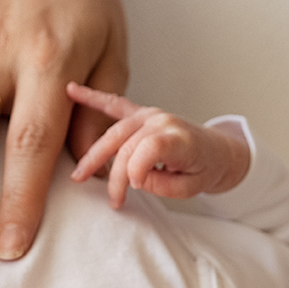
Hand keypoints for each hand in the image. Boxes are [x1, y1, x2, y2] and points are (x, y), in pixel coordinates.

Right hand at [67, 84, 249, 207]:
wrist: (217, 151)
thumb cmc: (204, 169)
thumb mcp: (190, 188)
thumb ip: (161, 184)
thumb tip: (132, 177)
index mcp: (180, 139)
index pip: (149, 148)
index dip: (136, 170)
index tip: (134, 188)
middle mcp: (162, 122)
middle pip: (126, 143)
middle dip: (112, 172)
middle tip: (108, 197)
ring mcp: (151, 115)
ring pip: (114, 132)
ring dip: (95, 154)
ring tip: (79, 174)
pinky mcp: (142, 114)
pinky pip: (114, 105)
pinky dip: (92, 97)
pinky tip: (71, 90)